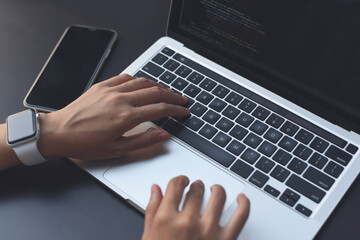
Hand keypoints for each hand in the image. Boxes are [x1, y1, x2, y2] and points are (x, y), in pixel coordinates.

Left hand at [37, 74, 189, 159]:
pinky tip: (142, 83)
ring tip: (167, 91)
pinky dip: (138, 79)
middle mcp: (121, 100)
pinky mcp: (102, 86)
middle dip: (173, 95)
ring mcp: (111, 90)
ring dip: (159, 85)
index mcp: (126, 117)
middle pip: (156, 92)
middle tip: (182, 99)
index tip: (184, 111)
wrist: (58, 132)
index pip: (160, 109)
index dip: (176, 110)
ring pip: (143, 82)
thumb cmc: (84, 143)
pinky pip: (125, 77)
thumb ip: (143, 141)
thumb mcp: (116, 149)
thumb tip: (163, 135)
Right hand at [142, 176, 249, 239]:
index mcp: (166, 219)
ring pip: (218, 196)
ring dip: (216, 189)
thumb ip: (152, 210)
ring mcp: (209, 230)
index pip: (176, 185)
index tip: (183, 181)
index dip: (180, 179)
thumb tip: (155, 189)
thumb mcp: (149, 237)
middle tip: (196, 187)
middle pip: (196, 190)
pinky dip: (244, 204)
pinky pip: (241, 216)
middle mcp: (188, 222)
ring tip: (215, 190)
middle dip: (196, 185)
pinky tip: (241, 199)